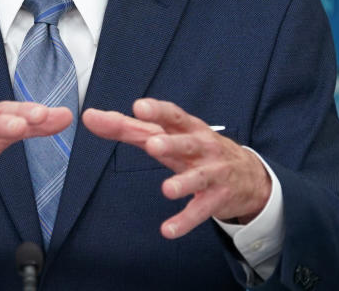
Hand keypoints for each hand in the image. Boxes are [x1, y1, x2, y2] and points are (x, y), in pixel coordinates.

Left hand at [81, 98, 270, 238]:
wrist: (248, 176)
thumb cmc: (196, 149)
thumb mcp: (167, 135)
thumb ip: (128, 127)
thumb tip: (89, 116)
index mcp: (188, 127)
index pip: (172, 115)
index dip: (157, 110)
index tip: (138, 107)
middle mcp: (202, 147)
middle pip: (187, 143)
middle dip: (171, 143)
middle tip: (152, 145)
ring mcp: (212, 173)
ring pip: (198, 177)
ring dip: (183, 183)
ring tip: (167, 189)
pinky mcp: (217, 199)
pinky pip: (201, 210)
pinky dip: (185, 221)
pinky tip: (168, 230)